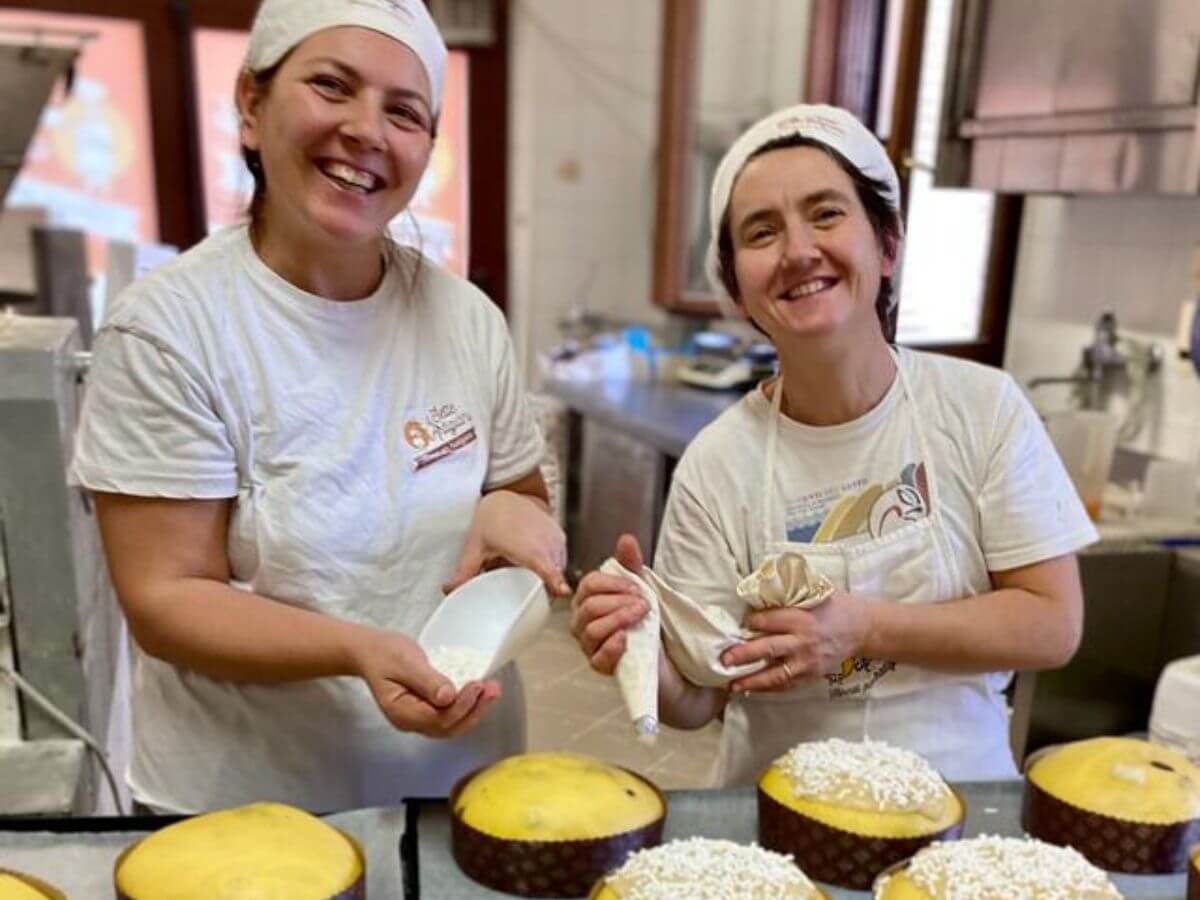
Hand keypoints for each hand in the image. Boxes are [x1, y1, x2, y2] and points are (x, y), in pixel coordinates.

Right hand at [351, 628, 500, 737]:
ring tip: (493, 690)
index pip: (438, 719)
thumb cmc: (385, 653)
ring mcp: (419, 719)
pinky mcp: (427, 710)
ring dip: (475, 709)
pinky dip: (468, 706)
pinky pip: (450, 715)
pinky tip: (481, 692)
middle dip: (474, 710)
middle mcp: (411, 722)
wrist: (371, 651)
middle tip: (493, 688)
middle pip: (448, 727)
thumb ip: (426, 680)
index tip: (478, 684)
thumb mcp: (405, 661)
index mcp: (401, 713)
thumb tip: (449, 696)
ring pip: (452, 724)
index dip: (461, 705)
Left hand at [442, 490, 569, 596]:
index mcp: (528, 548)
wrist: (507, 495)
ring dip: (545, 576)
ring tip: (524, 574)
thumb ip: (464, 571)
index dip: (555, 582)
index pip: (548, 568)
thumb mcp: (475, 546)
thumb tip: (449, 589)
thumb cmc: (492, 517)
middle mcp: (547, 543)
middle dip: (541, 589)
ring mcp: (556, 539)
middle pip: (552, 577)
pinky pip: (559, 559)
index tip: (561, 593)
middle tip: (521, 592)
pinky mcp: (560, 537)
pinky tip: (532, 561)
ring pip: (557, 569)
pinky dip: (549, 564)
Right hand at [569, 534, 648, 674]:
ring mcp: (590, 646)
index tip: (638, 586)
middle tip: (644, 603)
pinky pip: (598, 657)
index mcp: (589, 600)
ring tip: (640, 617)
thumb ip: (631, 565)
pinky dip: (613, 646)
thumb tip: (626, 539)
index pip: (588, 584)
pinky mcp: (601, 667)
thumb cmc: (646, 621)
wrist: (664, 656)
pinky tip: (627, 639)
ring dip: (619, 619)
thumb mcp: (641, 589)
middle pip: (589, 606)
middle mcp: (583, 623)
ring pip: (592, 630)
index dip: (613, 583)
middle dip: (619, 601)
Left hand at [722, 589, 871, 692]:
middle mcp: (803, 642)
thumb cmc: (837, 606)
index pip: (769, 620)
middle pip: (768, 649)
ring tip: (733, 684)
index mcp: (802, 618)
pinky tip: (753, 690)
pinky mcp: (812, 675)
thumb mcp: (816, 592)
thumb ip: (790, 594)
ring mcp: (808, 662)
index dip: (752, 621)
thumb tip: (761, 588)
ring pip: (776, 674)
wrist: (863, 628)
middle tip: (724, 659)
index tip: (740, 622)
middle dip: (744, 655)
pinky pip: (787, 685)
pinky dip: (769, 689)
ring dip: (753, 680)